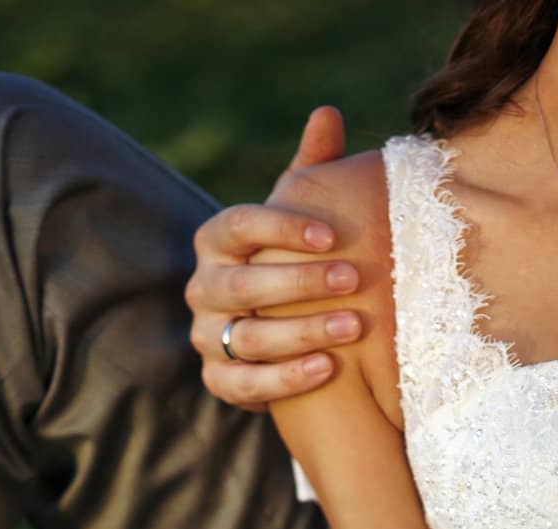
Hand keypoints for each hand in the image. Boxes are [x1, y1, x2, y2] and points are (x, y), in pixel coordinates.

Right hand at [186, 105, 360, 411]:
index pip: (239, 226)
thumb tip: (326, 114)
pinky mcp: (217, 381)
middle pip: (243, 286)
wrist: (278, 334)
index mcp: (215, 241)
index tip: (333, 235)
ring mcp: (207, 338)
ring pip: (248, 338)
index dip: (282, 229)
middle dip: (299, 284)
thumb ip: (310, 171)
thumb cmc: (290, 262)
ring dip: (302, 333)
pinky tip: (329, 368)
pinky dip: (287, 379)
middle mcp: (203, 289)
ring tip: (353, 327)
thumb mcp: (298, 219)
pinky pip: (245, 385)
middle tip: (352, 279)